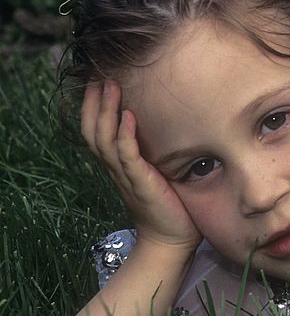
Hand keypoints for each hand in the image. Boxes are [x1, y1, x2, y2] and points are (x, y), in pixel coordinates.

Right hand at [81, 80, 201, 251]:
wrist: (172, 239)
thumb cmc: (170, 205)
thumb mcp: (159, 173)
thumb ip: (155, 153)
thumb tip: (170, 126)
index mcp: (119, 165)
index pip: (96, 131)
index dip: (94, 107)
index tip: (98, 81)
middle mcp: (117, 169)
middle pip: (93, 131)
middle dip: (94, 103)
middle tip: (98, 76)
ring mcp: (126, 176)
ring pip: (105, 139)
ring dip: (107, 111)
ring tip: (111, 86)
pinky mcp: (141, 183)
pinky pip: (127, 156)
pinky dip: (125, 135)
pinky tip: (128, 116)